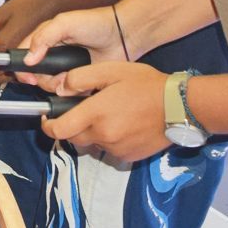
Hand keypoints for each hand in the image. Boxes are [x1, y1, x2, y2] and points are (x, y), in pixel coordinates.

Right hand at [13, 7, 127, 91]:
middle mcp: (53, 57)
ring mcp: (66, 70)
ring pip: (52, 87)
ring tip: (75, 75)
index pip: (23, 57)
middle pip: (36, 76)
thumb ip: (43, 37)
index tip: (29, 76)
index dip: (22, 69)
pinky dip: (74, 92)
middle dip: (45, 80)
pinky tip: (83, 84)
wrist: (123, 36)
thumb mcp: (64, 23)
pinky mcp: (80, 81)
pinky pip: (70, 93)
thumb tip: (28, 60)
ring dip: (61, 85)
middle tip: (58, 76)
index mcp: (45, 40)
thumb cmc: (94, 23)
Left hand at [39, 61, 170, 161]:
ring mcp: (117, 149)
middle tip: (81, 111)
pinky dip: (109, 140)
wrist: (180, 107)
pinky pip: (110, 150)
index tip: (46, 118)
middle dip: (71, 127)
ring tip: (108, 115)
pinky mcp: (130, 156)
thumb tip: (60, 89)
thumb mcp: (111, 70)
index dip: (47, 126)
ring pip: (92, 144)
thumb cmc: (145, 84)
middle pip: (73, 138)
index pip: (59, 130)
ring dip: (92, 133)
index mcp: (95, 114)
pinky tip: (122, 125)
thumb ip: (81, 79)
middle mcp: (103, 136)